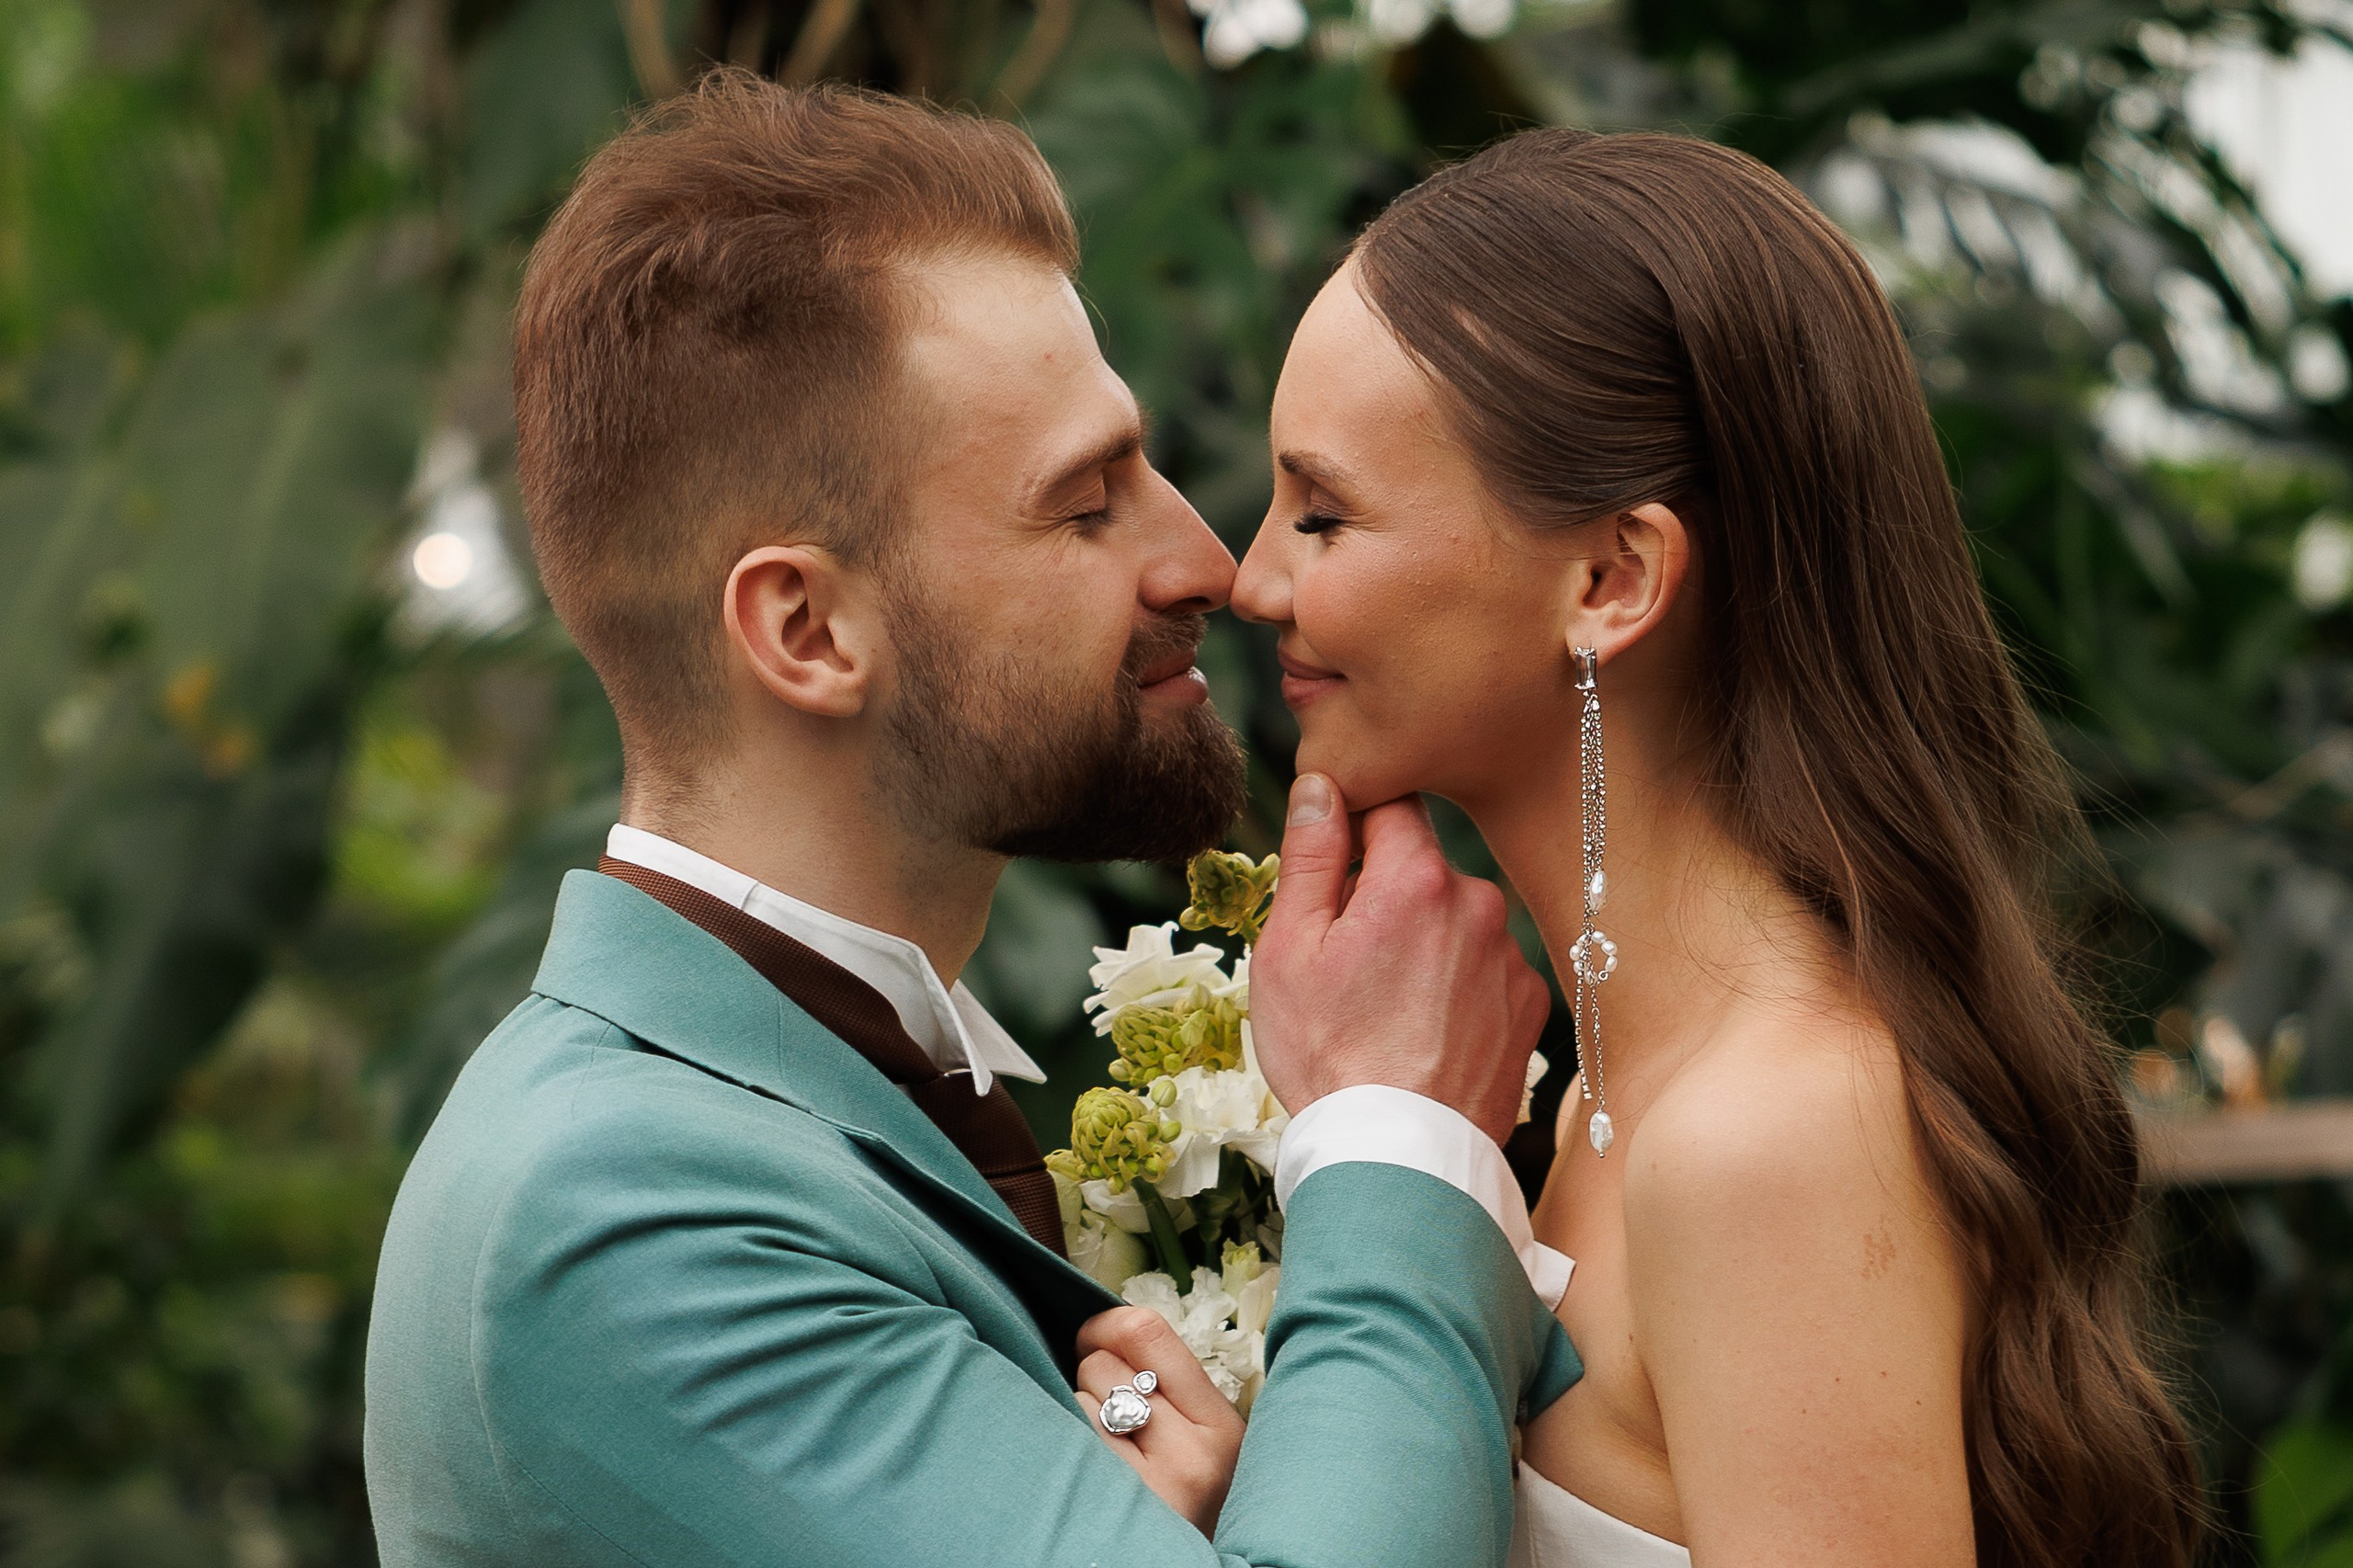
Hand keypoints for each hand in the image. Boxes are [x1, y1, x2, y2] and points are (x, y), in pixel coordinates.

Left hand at [1076, 1306, 1244, 1534]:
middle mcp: (1196, 1453)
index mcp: (1223, 1426)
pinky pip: (1066, 1440)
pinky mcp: (1115, 1510)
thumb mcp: (1204, 1450)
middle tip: (1109, 1429)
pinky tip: (1081, 1478)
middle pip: (1103, 1365)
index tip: (1092, 1341)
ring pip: (1077, 1401)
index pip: (1149, 1333)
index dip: (1105, 1327)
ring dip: (1075, 1421)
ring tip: (1100, 1460)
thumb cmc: (1185, 1513)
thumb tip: (1101, 1332)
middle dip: (1091, 1386)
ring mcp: (1154, 1486)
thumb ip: (1170, 1392)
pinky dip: (1062, 1450)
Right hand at [1249, 774, 1549, 1144]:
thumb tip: (1320, 783)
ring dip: (1424, 944)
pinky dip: (1457, 988)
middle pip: (1421, 870)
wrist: (1397, 1158)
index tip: (1332, 866)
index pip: (1391, 804)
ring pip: (1454, 922)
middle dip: (1385, 898)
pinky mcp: (1530, 1005)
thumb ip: (1310, 854)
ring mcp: (1511, 957)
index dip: (1354, 826)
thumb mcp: (1288, 949)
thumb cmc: (1327, 1056)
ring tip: (1386, 1011)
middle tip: (1347, 966)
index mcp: (1415, 879)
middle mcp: (1479, 904)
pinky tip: (1425, 1034)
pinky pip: (1484, 970)